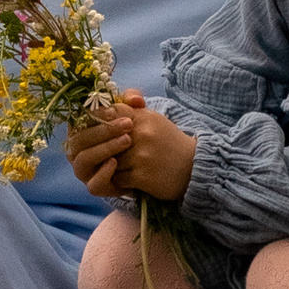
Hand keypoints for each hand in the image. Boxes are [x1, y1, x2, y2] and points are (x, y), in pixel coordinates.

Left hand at [69, 94, 197, 202]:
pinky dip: (120, 181)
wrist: (195, 168)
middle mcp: (141, 133)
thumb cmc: (170, 143)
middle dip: (101, 148)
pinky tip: (127, 179)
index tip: (93, 130)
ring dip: (111, 166)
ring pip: (110, 160)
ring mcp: (141, 155)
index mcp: (143, 116)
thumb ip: (132, 111)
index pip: (110, 112)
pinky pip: (117, 178)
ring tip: (116, 168)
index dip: (99, 122)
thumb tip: (106, 107)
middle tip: (97, 153)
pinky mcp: (143, 175)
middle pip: (105, 139)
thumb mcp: (154, 120)